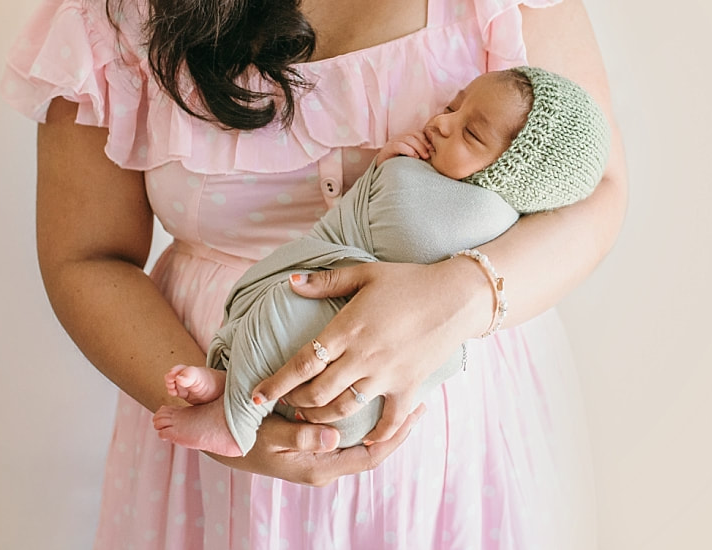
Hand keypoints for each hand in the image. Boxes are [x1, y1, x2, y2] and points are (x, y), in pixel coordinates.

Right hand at [206, 406, 425, 486]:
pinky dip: (366, 420)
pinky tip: (376, 399)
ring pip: (363, 442)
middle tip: (422, 401)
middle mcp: (324, 466)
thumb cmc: (243, 434)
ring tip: (407, 398)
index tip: (416, 412)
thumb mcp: (269, 435)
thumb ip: (301, 437)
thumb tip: (334, 438)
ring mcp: (320, 456)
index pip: (370, 457)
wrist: (217, 439)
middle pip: (373, 451)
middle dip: (398, 428)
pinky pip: (349, 435)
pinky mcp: (315, 444)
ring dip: (385, 423)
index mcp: (318, 467)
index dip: (395, 437)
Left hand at [252, 259, 491, 443]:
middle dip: (295, 402)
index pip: (302, 363)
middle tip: (283, 404)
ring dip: (322, 418)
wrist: (457, 297)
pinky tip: (363, 439)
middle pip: (317, 393)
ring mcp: (387, 375)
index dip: (275, 383)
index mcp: (347, 329)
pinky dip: (375, 434)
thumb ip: (326, 282)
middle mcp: (363, 357)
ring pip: (344, 408)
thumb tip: (291, 283)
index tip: (254, 397)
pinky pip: (388, 420)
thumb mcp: (366, 273)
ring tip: (309, 418)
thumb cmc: (409, 280)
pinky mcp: (409, 386)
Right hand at [374, 131, 432, 165]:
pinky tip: (413, 157)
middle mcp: (399, 138)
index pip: (418, 133)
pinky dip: (408, 150)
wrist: (385, 176)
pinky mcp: (386, 150)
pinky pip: (398, 145)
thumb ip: (423, 154)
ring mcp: (392, 143)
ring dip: (417, 147)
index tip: (433, 149)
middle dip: (423, 144)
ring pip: (407, 139)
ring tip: (422, 157)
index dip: (426, 139)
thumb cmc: (403, 168)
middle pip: (414, 134)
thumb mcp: (415, 159)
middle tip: (428, 156)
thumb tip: (437, 152)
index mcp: (406, 139)